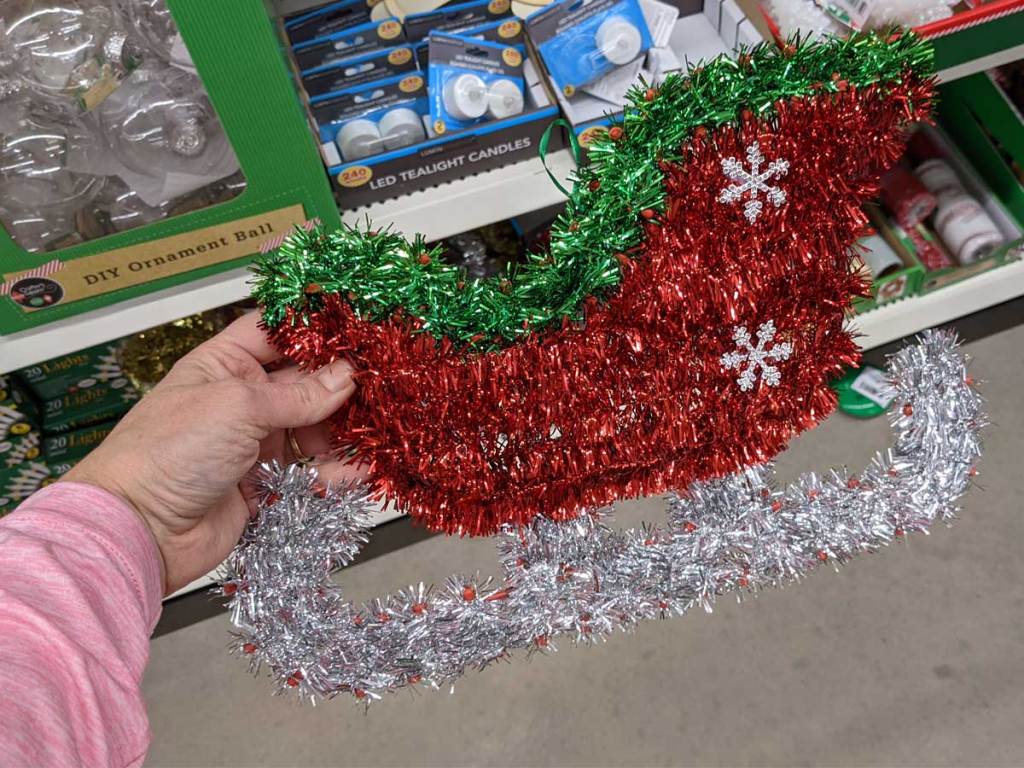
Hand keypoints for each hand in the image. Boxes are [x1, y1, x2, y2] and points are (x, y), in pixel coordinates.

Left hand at [65, 312, 360, 594]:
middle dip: (341, 386)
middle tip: (379, 388)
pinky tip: (360, 471)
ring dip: (342, 433)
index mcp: (224, 365)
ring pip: (312, 429)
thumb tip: (347, 376)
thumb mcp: (239, 406)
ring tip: (372, 436)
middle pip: (304, 382)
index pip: (276, 333)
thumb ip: (300, 394)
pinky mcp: (265, 484)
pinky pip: (309, 473)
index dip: (314, 330)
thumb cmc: (169, 452)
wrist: (141, 530)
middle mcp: (242, 400)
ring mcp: (254, 443)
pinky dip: (335, 472)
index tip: (358, 331)